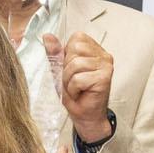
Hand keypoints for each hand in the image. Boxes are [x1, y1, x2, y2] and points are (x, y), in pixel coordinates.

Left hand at [51, 30, 117, 146]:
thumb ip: (55, 53)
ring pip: (75, 64)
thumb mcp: (60, 70)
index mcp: (94, 49)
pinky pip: (79, 78)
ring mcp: (106, 65)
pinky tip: (80, 93)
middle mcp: (103, 55)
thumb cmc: (75, 94)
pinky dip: (73, 89)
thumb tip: (47, 36)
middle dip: (67, 68)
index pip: (76, 38)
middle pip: (75, 49)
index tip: (71, 70)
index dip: (67, 55)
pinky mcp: (105, 77)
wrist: (85, 116)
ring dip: (69, 80)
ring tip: (76, 88)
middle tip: (73, 81)